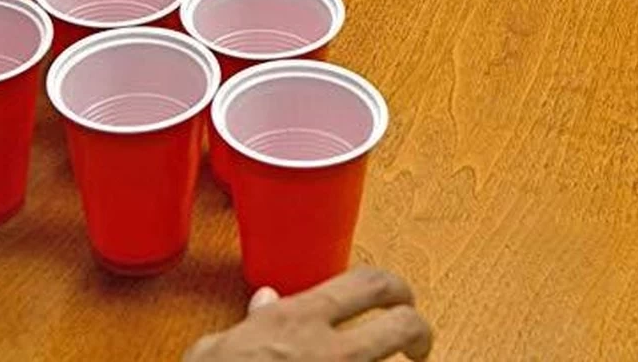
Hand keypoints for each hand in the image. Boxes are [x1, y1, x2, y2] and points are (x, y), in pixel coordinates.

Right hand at [184, 268, 432, 360]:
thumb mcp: (216, 351)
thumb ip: (248, 323)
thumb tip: (263, 301)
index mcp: (300, 320)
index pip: (368, 283)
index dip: (395, 286)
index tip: (402, 297)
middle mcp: (332, 355)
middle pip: (403, 327)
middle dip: (421, 332)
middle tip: (419, 344)